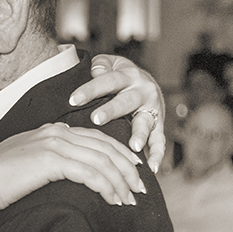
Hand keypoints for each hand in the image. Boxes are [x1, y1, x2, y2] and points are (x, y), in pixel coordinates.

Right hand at [0, 123, 146, 214]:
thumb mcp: (26, 162)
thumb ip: (46, 157)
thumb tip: (63, 166)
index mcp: (51, 130)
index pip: (96, 137)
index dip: (119, 152)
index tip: (133, 169)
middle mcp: (56, 133)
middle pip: (104, 147)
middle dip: (127, 168)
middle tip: (141, 188)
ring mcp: (54, 145)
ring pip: (102, 161)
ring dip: (120, 182)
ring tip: (130, 200)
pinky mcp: (52, 161)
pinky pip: (91, 173)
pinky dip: (107, 187)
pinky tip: (114, 200)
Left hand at [68, 55, 166, 172]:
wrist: (144, 81)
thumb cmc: (118, 75)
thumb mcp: (109, 64)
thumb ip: (100, 66)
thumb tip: (96, 71)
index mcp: (128, 74)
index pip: (107, 81)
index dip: (90, 90)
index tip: (72, 100)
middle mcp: (143, 90)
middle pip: (126, 101)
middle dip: (111, 110)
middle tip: (96, 119)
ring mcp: (152, 109)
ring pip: (145, 122)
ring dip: (140, 134)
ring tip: (134, 146)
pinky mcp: (158, 124)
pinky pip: (160, 141)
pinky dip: (158, 154)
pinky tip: (152, 168)